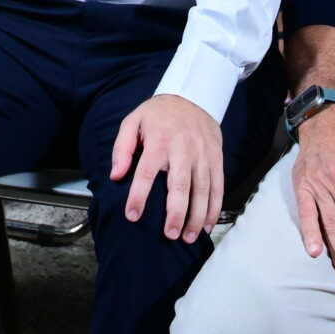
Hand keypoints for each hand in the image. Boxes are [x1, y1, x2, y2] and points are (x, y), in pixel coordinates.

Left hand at [110, 92, 221, 242]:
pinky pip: (218, 186)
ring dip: (197, 216)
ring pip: (203, 189)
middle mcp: (183, 149)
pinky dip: (214, 207)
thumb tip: (116, 175)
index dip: (139, 195)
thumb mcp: (132, 122)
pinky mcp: (216, 158)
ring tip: (188, 237)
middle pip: (180, 185)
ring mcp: (203, 154)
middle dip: (176, 213)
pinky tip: (208, 224)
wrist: (192, 97)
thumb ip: (122, 148)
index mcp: (159, 141)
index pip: (147, 172)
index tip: (132, 216)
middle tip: (169, 235)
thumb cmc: (158, 115)